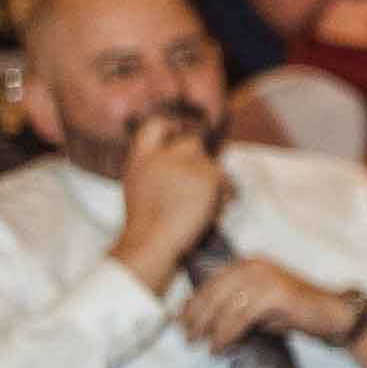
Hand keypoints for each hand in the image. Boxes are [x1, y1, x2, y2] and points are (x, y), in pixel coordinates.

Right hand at [112, 111, 223, 284]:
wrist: (153, 241)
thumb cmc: (147, 225)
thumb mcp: (140, 187)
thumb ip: (158, 169)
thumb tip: (185, 162)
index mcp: (140, 159)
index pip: (156, 126)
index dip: (170, 126)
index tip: (178, 132)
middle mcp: (162, 155)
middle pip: (192, 142)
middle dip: (200, 160)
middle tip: (202, 182)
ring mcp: (185, 162)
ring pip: (212, 164)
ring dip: (214, 182)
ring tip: (207, 204)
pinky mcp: (208, 174)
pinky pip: (226, 179)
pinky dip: (226, 194)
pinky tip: (217, 209)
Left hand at [180, 256, 357, 351]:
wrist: (334, 315)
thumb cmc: (296, 313)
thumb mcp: (259, 304)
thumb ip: (234, 305)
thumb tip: (201, 319)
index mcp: (248, 264)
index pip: (211, 282)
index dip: (192, 303)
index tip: (181, 323)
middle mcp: (254, 266)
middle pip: (213, 292)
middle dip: (196, 317)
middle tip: (188, 338)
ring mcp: (266, 278)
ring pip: (224, 305)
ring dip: (209, 328)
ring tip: (202, 346)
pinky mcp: (275, 294)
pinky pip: (240, 317)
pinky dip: (226, 334)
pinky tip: (221, 346)